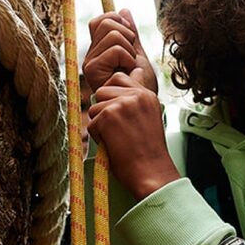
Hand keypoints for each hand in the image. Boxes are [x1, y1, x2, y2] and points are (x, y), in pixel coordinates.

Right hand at [84, 9, 157, 94]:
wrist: (140, 107)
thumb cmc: (140, 86)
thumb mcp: (138, 54)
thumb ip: (130, 34)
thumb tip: (124, 10)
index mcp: (100, 50)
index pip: (101, 20)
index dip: (118, 21)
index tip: (130, 39)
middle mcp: (92, 55)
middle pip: (106, 21)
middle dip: (127, 34)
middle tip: (131, 57)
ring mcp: (90, 62)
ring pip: (112, 33)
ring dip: (129, 49)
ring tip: (130, 67)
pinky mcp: (92, 69)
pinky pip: (115, 48)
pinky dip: (128, 58)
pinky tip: (127, 73)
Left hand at [87, 68, 179, 200]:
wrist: (152, 173)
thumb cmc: (148, 151)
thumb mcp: (149, 116)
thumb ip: (137, 97)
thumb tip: (136, 71)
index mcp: (147, 94)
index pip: (119, 78)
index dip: (113, 96)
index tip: (120, 116)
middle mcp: (136, 95)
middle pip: (102, 91)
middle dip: (105, 111)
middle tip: (120, 131)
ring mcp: (122, 103)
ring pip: (95, 108)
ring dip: (101, 125)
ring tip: (119, 140)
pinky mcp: (109, 116)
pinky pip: (91, 124)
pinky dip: (98, 138)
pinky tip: (115, 146)